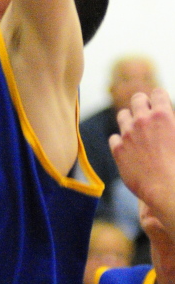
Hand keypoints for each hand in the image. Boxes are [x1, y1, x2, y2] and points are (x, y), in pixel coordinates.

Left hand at [109, 88, 174, 222]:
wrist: (168, 191)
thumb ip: (172, 124)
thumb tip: (168, 120)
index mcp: (163, 115)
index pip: (158, 92)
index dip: (160, 99)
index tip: (160, 106)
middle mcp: (143, 120)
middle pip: (137, 98)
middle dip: (142, 104)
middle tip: (147, 116)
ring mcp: (128, 134)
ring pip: (122, 115)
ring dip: (129, 121)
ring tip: (136, 132)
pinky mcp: (118, 149)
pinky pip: (114, 138)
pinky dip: (121, 142)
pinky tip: (129, 151)